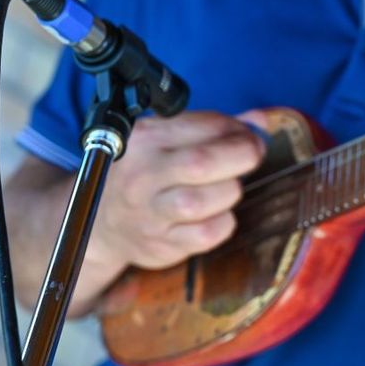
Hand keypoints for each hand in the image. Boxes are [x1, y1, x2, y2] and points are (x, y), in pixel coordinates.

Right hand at [85, 111, 264, 276]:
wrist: (103, 219)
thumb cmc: (146, 172)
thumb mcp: (167, 138)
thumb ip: (214, 128)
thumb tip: (261, 121)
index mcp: (146, 138)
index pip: (204, 126)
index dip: (239, 130)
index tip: (250, 135)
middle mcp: (143, 174)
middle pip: (203, 163)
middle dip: (242, 156)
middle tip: (252, 156)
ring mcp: (149, 212)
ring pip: (205, 201)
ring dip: (229, 191)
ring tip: (226, 187)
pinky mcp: (160, 244)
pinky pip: (207, 234)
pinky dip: (223, 222)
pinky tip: (217, 214)